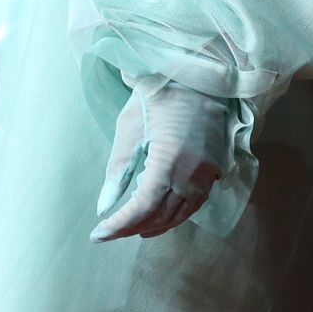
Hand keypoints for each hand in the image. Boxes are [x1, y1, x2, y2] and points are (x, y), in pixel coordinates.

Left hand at [90, 79, 231, 241]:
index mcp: (169, 161)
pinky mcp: (215, 171)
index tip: (98, 235)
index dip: (119, 225)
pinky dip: (176, 216)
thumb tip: (104, 205)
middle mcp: (192, 174)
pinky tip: (162, 215)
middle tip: (109, 232)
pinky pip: (195, 204)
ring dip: (155, 226)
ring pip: (180, 215)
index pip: (142, 208)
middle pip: (161, 216)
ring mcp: (208, 175)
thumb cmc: (157, 96)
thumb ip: (119, 169)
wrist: (197, 76)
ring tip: (133, 230)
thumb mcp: (130, 127)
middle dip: (133, 228)